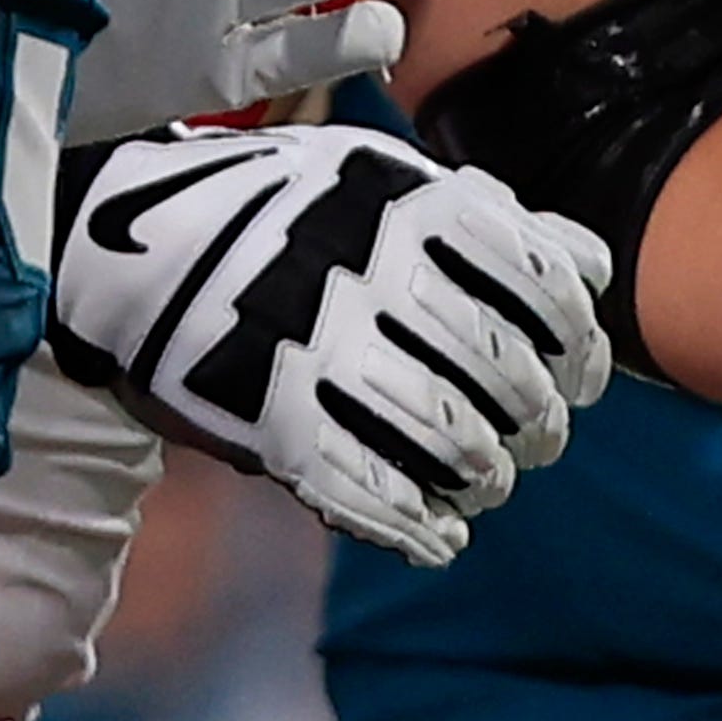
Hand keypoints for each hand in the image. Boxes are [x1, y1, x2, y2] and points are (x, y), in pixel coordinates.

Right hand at [50, 124, 613, 567]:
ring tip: (490, 483)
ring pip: (451, 439)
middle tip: (542, 436)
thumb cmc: (285, 213)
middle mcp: (376, 273)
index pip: (544, 285)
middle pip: (506, 371)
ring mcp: (324, 349)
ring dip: (486, 476)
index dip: (579, 342)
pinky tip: (442, 540)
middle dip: (540, 418)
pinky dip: (419, 527)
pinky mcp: (275, 420)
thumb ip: (486, 219)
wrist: (136, 247)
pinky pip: (372, 492)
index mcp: (413, 205)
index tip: (581, 373)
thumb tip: (585, 270)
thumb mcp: (383, 180)